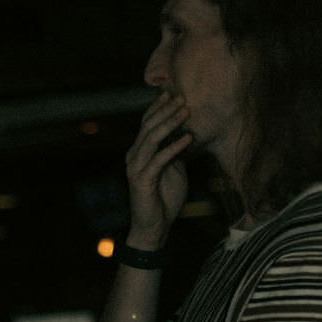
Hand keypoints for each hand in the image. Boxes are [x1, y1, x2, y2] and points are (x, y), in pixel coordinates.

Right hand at [126, 93, 193, 244]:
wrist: (154, 228)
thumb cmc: (164, 199)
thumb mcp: (173, 170)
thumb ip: (174, 152)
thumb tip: (186, 133)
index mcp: (138, 152)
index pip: (146, 124)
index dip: (158, 108)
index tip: (173, 93)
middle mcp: (133, 157)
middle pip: (148, 126)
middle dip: (166, 110)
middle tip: (182, 97)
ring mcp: (136, 168)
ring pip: (151, 138)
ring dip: (170, 123)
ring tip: (185, 112)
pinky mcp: (142, 181)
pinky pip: (159, 159)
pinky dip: (174, 147)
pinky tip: (188, 138)